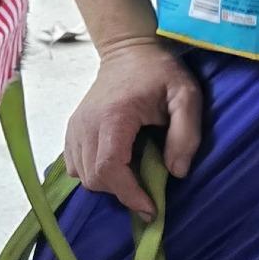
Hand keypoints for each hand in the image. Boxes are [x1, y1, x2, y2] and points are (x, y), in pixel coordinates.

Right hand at [64, 41, 201, 218]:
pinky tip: (114, 165)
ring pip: (82, 175)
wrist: (127, 51)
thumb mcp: (186, 96)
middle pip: (94, 177)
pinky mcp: (71, 129)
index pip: (109, 168)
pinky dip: (93, 173)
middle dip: (121, 192)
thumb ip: (187, 134)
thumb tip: (175, 173)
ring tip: (132, 177)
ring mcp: (75, 127)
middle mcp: (86, 125)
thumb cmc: (159, 72)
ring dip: (107, 184)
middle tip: (146, 192)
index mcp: (113, 117)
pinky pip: (74, 165)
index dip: (129, 194)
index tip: (151, 208)